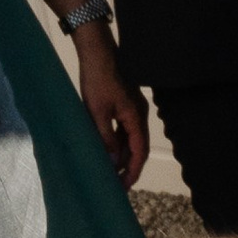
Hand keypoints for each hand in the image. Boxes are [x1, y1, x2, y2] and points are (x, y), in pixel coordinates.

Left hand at [76, 23, 148, 184]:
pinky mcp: (125, 104)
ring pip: (131, 139)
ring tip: (111, 171)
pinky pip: (125, 129)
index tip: (124, 187)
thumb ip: (106, 139)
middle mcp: (139, 114)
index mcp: (136, 117)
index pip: (140, 152)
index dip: (133, 171)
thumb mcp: (97, 112)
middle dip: (128, 167)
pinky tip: (108, 150)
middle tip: (116, 185)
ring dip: (123, 155)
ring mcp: (133, 109)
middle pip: (138, 148)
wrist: (98, 51)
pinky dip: (118, 142)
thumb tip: (114, 163)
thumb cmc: (97, 79)